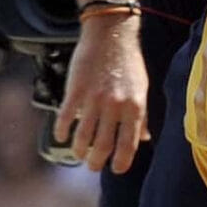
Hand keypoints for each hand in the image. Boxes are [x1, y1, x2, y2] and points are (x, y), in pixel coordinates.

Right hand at [58, 15, 147, 172]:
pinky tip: (61, 136)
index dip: (122, 161)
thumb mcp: (142, 90)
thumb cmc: (129, 64)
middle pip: (104, 145)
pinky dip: (62, 131)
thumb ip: (142, 116)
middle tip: (93, 166)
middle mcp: (116, 106)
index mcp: (136, 107)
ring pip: (84, 136)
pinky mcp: (76, 90)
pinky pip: (66, 117)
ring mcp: (95, 99)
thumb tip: (145, 139)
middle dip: (97, 161)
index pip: (129, 144)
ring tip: (79, 155)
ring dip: (80, 150)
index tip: (117, 169)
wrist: (111, 36)